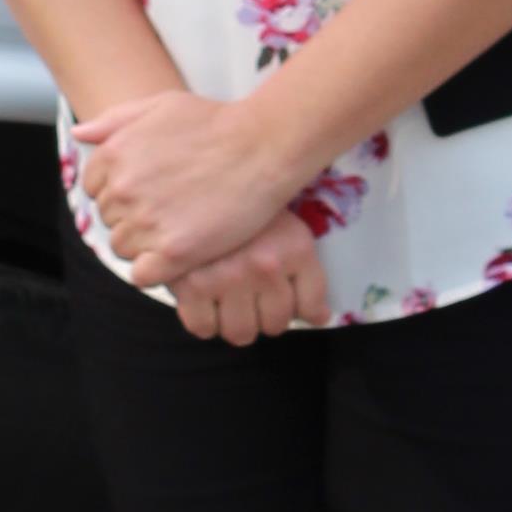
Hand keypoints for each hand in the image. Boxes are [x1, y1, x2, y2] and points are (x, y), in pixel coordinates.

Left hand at [71, 86, 305, 288]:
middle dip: (134, 216)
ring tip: (179, 227)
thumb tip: (79, 135)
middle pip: (109, 219)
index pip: (94, 190)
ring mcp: (146, 222)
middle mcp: (123, 189)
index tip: (151, 190)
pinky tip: (179, 253)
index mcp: (114, 154)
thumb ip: (114, 120)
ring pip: (123, 248)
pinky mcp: (173, 253)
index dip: (122, 192)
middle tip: (171, 208)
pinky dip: (156, 269)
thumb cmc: (216, 122)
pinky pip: (141, 275)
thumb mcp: (160, 104)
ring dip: (145, 243)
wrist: (263, 146)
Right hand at [167, 220, 330, 344]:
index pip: (309, 308)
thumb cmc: (244, 206)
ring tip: (228, 298)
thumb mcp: (287, 230)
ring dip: (235, 322)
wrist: (197, 179)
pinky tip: (204, 299)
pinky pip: (202, 327)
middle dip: (264, 316)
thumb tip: (321, 319)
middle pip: (274, 325)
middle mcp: (264, 265)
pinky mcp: (191, 284)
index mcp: (294, 248)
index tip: (283, 298)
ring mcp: (227, 276)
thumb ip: (308, 277)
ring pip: (240, 332)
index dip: (297, 309)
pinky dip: (204, 321)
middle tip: (251, 295)